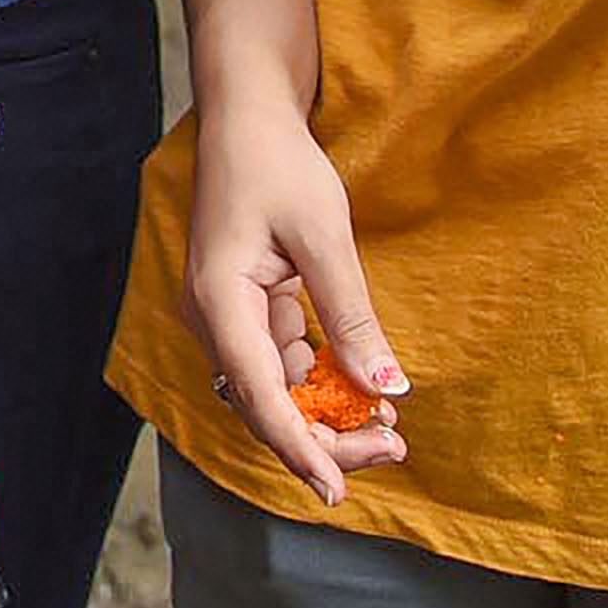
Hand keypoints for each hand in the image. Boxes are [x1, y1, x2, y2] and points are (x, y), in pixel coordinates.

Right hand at [178, 101, 410, 507]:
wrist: (248, 116)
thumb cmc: (278, 164)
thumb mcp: (324, 237)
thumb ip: (351, 318)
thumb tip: (387, 389)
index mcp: (219, 301)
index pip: (259, 395)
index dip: (301, 449)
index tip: (338, 490)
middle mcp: (213, 319)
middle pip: (264, 406)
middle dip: (325, 438)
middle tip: (393, 450)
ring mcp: (227, 316)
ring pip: (273, 393)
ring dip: (326, 416)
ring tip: (389, 431)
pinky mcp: (245, 310)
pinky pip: (280, 366)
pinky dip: (321, 385)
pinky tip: (364, 392)